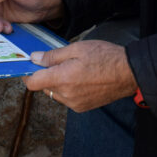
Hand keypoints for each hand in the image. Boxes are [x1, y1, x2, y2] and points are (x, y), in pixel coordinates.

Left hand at [22, 40, 137, 112]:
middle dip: (45, 75)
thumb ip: (53, 56)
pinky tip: (80, 78)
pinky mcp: (82, 107)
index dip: (28, 74)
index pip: (33, 83)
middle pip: (44, 87)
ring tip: (72, 69)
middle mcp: (66, 95)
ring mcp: (74, 103)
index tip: (30, 66)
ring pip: (55, 93)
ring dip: (57, 83)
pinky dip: (68, 89)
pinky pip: (67, 99)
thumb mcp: (77, 48)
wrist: (129, 72)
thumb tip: (34, 59)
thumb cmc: (105, 56)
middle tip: (56, 62)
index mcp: (62, 78)